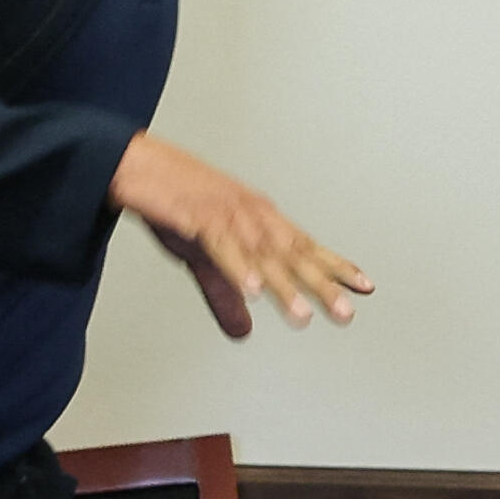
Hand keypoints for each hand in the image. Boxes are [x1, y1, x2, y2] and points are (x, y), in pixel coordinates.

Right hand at [108, 133, 371, 338]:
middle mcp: (249, 214)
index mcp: (256, 218)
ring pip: (261, 255)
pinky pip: (221, 247)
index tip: (364, 286)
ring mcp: (225, 214)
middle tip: (345, 311)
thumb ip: (225, 294)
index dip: (334, 266)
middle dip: (320, 284)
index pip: (303, 245)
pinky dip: (237, 268)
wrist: (135, 167)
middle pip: (291, 253)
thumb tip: (245, 331)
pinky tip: (252, 290)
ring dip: (283, 286)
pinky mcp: (196, 217)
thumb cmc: (172, 203)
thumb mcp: (201, 257)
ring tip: (301, 315)